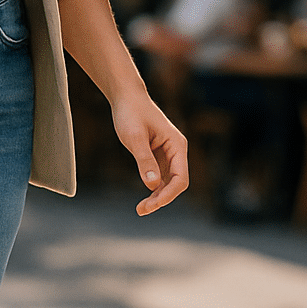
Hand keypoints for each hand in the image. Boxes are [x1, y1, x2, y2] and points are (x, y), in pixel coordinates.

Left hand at [111, 95, 188, 215]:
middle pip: (176, 183)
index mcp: (177, 145)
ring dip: (157, 196)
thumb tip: (152, 185)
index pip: (180, 178)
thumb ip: (144, 160)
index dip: (169, 194)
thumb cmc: (130, 113)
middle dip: (162, 199)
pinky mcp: (157, 155)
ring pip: (168, 182)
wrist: (125, 97)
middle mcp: (176, 151)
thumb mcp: (134, 137)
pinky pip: (160, 176)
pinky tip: (144, 198)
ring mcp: (168, 154)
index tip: (153, 204)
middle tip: (141, 210)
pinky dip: (154, 188)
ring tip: (141, 209)